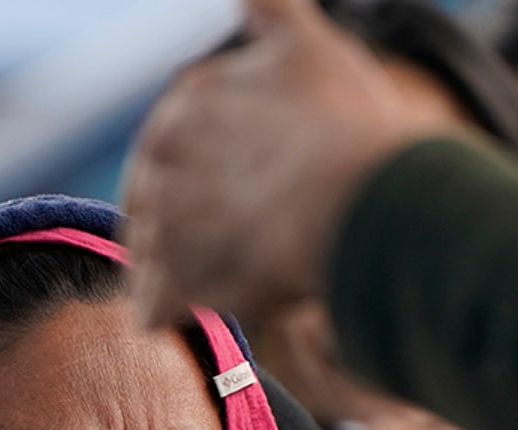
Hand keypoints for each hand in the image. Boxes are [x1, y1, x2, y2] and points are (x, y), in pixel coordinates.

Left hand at [122, 0, 460, 325]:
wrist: (364, 206)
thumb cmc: (347, 126)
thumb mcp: (310, 47)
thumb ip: (271, 11)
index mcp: (189, 96)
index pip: (176, 137)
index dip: (214, 164)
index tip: (255, 179)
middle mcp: (159, 153)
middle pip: (158, 196)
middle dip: (195, 218)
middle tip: (256, 230)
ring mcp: (161, 220)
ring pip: (153, 253)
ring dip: (188, 264)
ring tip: (244, 269)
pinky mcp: (171, 285)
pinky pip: (153, 309)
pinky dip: (175, 312)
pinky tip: (215, 305)